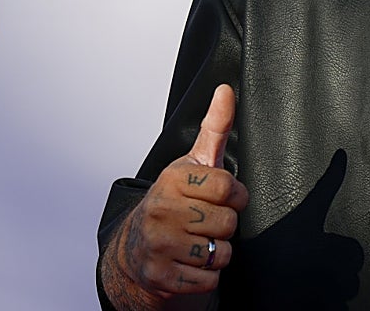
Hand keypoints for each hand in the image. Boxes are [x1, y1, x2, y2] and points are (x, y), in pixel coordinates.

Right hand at [103, 85, 249, 308]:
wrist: (135, 254)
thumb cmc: (173, 204)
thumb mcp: (194, 164)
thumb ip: (215, 128)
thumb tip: (226, 91)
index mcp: (172, 181)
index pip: (230, 188)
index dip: (234, 196)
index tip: (220, 197)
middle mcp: (161, 212)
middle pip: (229, 222)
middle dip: (224, 225)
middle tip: (204, 222)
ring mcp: (159, 247)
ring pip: (222, 252)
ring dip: (217, 251)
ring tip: (197, 241)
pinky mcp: (162, 279)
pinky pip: (211, 278)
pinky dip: (206, 275)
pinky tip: (189, 263)